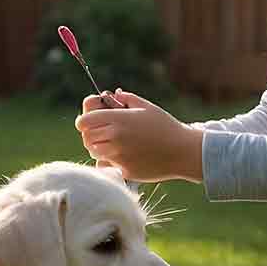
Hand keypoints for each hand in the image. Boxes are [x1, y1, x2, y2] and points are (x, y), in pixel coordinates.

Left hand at [74, 90, 203, 183]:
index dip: (84, 121)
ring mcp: (119, 156)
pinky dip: (108, 162)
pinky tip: (120, 157)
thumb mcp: (147, 107)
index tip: (88, 122)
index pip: (85, 121)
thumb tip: (112, 95)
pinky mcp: (124, 170)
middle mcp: (116, 137)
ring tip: (111, 144)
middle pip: (87, 138)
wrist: (182, 151)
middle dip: (90, 134)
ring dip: (98, 148)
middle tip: (100, 133)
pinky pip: (105, 166)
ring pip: (94, 152)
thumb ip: (127, 99)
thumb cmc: (166, 127)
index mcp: (119, 119)